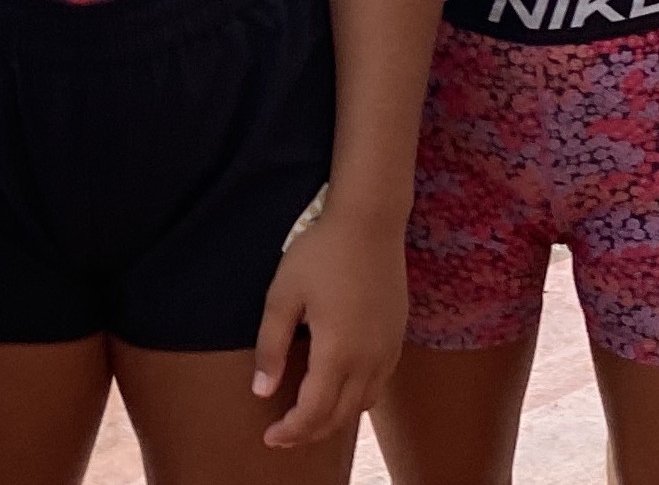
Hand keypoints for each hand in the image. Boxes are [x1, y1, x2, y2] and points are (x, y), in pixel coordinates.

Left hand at [250, 202, 406, 448]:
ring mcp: (387, 349)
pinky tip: (341, 389)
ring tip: (309, 418)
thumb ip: (271, 347)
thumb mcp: (283, 295)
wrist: (369, 221)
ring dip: (335, 419)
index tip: (270, 437)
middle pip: (339, 416)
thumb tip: (262, 391)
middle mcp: (368, 359)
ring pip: (363, 404)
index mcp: (337, 353)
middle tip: (284, 435)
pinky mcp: (397, 337)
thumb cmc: (321, 253)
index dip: (290, 431)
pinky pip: (379, 384)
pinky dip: (357, 398)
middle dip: (310, 433)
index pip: (313, 412)